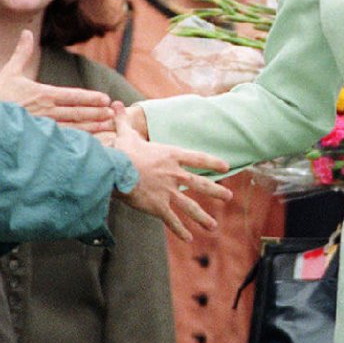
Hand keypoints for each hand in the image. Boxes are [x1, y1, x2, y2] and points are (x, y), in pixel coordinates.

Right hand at [0, 29, 113, 131]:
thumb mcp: (10, 71)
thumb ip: (22, 52)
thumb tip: (27, 32)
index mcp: (42, 94)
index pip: (72, 96)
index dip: (90, 98)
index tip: (105, 99)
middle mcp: (46, 111)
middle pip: (77, 112)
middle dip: (96, 113)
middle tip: (112, 113)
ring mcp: (42, 127)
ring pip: (73, 128)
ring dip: (92, 127)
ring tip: (107, 126)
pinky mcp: (38, 139)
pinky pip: (62, 141)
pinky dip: (77, 141)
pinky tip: (90, 144)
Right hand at [109, 102, 232, 241]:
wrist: (116, 171)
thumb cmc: (122, 151)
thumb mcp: (124, 133)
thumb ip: (123, 120)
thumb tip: (114, 104)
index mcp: (171, 155)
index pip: (198, 158)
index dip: (213, 162)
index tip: (226, 167)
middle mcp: (175, 175)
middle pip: (200, 184)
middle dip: (216, 191)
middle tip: (228, 197)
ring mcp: (168, 192)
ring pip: (190, 207)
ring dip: (202, 217)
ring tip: (213, 226)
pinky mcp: (158, 207)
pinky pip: (172, 220)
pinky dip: (180, 230)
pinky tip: (188, 238)